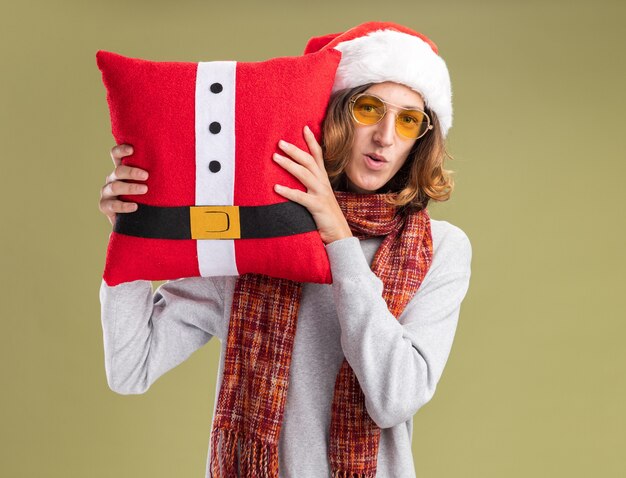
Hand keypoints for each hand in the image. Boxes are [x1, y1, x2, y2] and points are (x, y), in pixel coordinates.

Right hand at [99, 144, 148, 225]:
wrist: (138, 221)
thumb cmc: (148, 198)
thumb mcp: (152, 185)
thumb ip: (156, 175)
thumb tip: (177, 162)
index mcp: (122, 170)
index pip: (116, 155)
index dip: (121, 150)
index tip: (132, 149)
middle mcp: (112, 179)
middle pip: (118, 171)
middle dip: (132, 172)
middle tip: (146, 176)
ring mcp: (107, 192)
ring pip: (114, 187)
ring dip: (130, 187)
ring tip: (144, 190)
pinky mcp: (105, 206)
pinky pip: (111, 205)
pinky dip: (123, 205)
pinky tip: (135, 206)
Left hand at [273, 126, 351, 244]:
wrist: (339, 235)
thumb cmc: (326, 217)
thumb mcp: (319, 197)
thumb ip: (310, 187)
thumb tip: (298, 177)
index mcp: (323, 180)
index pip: (318, 156)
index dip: (312, 141)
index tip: (305, 127)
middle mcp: (323, 183)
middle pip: (308, 161)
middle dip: (294, 150)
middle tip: (280, 142)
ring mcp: (321, 194)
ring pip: (304, 174)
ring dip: (289, 164)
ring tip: (275, 157)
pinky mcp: (317, 206)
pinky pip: (300, 197)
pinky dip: (288, 191)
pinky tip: (276, 188)